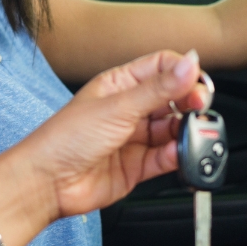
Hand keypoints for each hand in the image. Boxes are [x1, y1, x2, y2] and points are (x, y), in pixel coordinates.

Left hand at [9, 49, 206, 222]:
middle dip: (190, 103)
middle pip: (172, 99)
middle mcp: (127, 109)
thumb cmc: (65, 139)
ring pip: (172, 130)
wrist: (47, 183)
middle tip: (199, 108)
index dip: (183, 72)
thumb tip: (189, 62)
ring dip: (186, 131)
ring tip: (191, 134)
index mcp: (119, 85)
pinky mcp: (136, 166)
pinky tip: (178, 153)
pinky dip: (177, 155)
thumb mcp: (118, 107)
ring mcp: (132, 138)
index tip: (199, 83)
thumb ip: (159, 88)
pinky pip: (166, 157)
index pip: (161, 68)